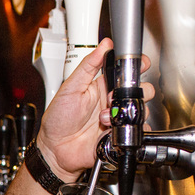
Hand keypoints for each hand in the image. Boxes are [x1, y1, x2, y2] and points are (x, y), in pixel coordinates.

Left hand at [35, 38, 154, 180]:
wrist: (54, 149)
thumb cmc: (58, 120)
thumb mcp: (70, 87)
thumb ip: (88, 66)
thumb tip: (104, 45)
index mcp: (102, 86)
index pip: (127, 72)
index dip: (137, 66)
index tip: (140, 64)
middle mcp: (112, 101)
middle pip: (140, 90)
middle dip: (135, 91)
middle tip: (114, 98)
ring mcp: (117, 118)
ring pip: (140, 109)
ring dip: (125, 112)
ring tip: (103, 118)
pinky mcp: (119, 135)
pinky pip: (138, 131)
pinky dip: (132, 129)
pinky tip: (113, 129)